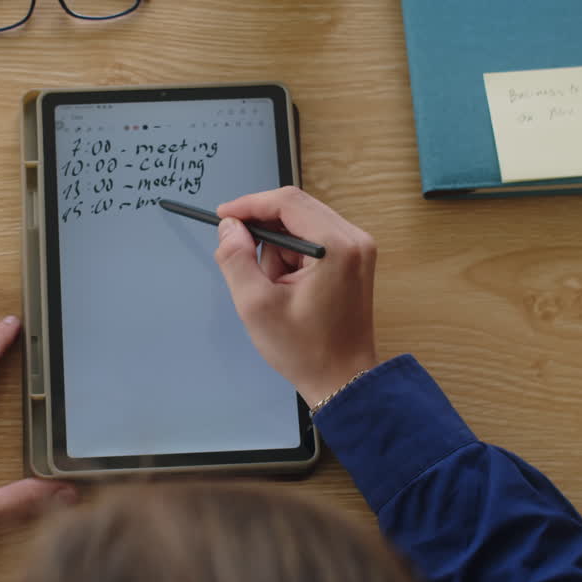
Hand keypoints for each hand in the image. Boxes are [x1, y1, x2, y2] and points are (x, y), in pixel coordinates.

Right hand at [214, 187, 379, 406]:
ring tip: (276, 289)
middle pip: (296, 209)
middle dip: (265, 234)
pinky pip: (314, 239)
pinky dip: (293, 257)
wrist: (343, 379)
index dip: (249, 204)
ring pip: (302, 225)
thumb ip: (236, 259)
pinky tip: (289, 287)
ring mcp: (358, 248)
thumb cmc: (306, 350)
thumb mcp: (256, 306)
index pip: (287, 202)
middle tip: (247, 264)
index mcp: (336, 246)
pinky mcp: (355, 259)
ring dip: (280, 250)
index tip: (223, 217)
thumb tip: (229, 227)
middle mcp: (354, 239)